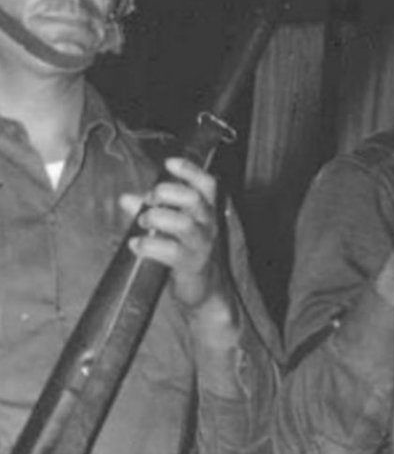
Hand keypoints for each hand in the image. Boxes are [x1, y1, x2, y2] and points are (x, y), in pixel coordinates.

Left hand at [119, 157, 226, 311]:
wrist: (205, 290)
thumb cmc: (186, 252)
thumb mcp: (171, 228)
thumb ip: (151, 211)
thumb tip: (126, 198)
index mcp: (206, 211)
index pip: (207, 184)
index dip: (190, 171)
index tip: (169, 162)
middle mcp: (208, 225)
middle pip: (194, 199)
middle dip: (168, 193)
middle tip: (150, 199)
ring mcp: (202, 245)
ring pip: (184, 224)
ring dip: (158, 218)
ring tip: (142, 221)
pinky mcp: (192, 265)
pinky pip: (172, 252)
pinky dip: (149, 246)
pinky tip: (135, 245)